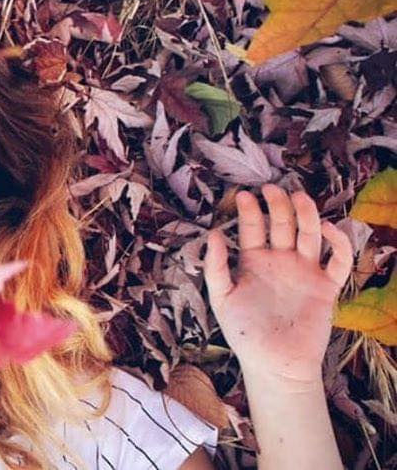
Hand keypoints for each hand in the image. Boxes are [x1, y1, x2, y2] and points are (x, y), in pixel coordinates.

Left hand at [203, 184, 353, 384]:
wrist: (273, 363)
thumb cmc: (243, 331)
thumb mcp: (222, 298)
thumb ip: (216, 267)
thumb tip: (213, 234)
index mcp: (254, 261)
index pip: (252, 228)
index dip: (249, 211)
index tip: (243, 195)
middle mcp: (280, 261)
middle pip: (283, 224)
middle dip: (278, 205)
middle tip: (271, 188)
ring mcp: (304, 271)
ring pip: (309, 235)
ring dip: (307, 215)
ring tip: (298, 197)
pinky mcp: (326, 287)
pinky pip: (338, 261)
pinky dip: (337, 243)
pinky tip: (327, 229)